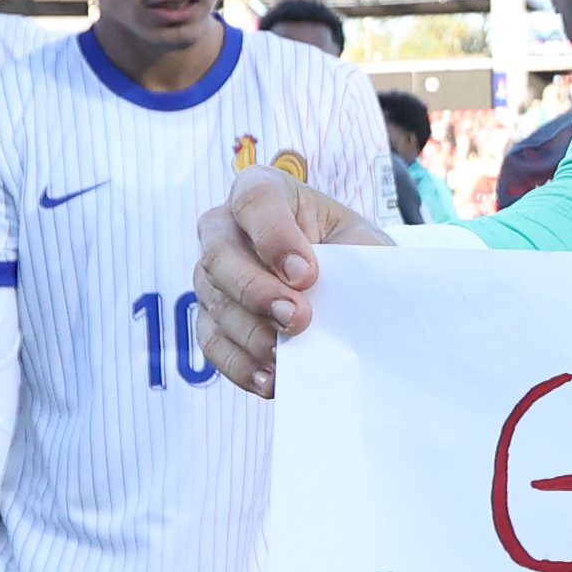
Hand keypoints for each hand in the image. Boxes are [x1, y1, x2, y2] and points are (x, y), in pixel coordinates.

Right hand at [196, 169, 397, 394]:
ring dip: (251, 331)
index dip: (274, 236)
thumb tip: (346, 300)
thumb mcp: (361, 244)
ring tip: (286, 355)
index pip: (254, 201)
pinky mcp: (210, 315)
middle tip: (297, 318)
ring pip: (213, 300)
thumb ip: (352, 260)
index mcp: (265, 191)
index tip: (307, 273)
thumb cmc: (352, 253)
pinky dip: (239, 364)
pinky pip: (211, 341)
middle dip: (258, 290)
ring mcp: (211, 272)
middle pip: (219, 253)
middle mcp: (226, 226)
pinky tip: (270, 380)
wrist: (347, 283)